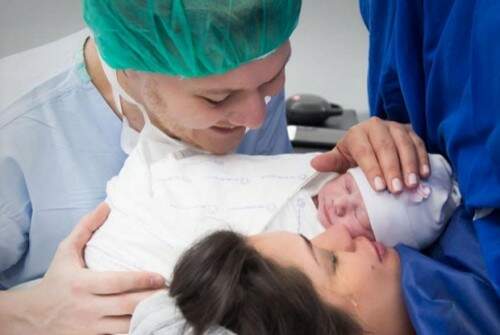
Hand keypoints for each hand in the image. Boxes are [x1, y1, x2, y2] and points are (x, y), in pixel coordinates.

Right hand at [7, 203, 165, 334]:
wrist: (31, 316)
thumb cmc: (55, 279)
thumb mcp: (65, 251)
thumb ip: (86, 227)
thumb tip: (106, 205)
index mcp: (82, 284)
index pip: (117, 283)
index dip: (140, 280)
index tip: (160, 277)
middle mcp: (87, 307)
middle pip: (126, 305)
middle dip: (151, 299)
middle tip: (171, 292)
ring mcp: (89, 327)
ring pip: (125, 326)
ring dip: (147, 317)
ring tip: (165, 307)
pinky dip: (135, 330)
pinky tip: (149, 322)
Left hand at [311, 117, 429, 192]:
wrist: (369, 141)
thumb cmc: (354, 154)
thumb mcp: (341, 158)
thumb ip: (331, 162)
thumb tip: (315, 164)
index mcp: (356, 133)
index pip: (364, 151)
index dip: (372, 169)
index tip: (379, 188)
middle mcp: (376, 126)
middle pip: (385, 147)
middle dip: (392, 169)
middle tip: (397, 190)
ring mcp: (395, 127)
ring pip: (404, 144)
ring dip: (409, 165)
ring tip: (412, 184)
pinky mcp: (410, 131)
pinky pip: (418, 143)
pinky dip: (422, 159)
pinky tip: (424, 174)